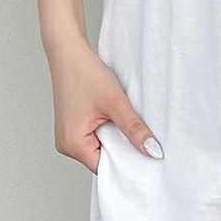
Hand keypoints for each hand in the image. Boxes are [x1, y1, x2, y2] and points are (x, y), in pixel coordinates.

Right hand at [46, 36, 163, 173]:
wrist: (69, 52)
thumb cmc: (86, 74)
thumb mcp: (116, 103)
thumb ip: (134, 129)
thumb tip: (153, 151)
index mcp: (72, 144)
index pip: (106, 169)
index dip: (128, 164)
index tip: (149, 160)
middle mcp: (67, 145)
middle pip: (103, 159)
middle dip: (124, 150)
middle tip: (146, 142)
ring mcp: (69, 135)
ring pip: (101, 146)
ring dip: (117, 137)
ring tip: (130, 125)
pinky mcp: (74, 126)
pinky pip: (96, 136)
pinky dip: (110, 129)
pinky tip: (119, 118)